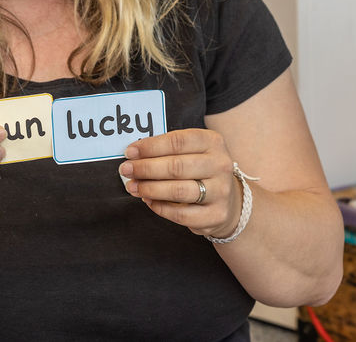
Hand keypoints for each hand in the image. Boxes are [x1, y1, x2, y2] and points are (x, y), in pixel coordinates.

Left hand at [118, 128, 240, 237]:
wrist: (230, 199)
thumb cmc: (201, 169)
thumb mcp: (193, 150)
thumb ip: (168, 150)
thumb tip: (134, 155)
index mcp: (213, 142)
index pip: (177, 141)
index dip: (151, 146)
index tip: (130, 152)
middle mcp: (220, 164)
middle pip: (176, 166)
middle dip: (145, 168)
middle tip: (126, 170)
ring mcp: (221, 191)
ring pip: (178, 190)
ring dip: (150, 189)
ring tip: (133, 187)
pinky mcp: (216, 214)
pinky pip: (181, 214)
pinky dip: (160, 207)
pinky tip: (148, 201)